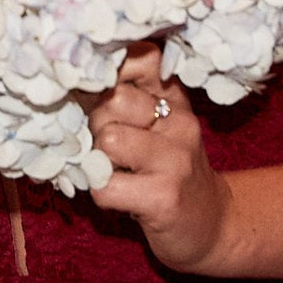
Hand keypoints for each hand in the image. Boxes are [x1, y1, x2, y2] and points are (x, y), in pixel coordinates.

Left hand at [87, 44, 234, 274]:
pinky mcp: (164, 197)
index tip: (97, 90)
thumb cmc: (167, 171)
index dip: (107, 69)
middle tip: (111, 149)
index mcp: (173, 98)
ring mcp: (175, 159)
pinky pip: (104, 185)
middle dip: (96, 124)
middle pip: (112, 99)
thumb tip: (70, 79)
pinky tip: (121, 196)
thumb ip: (123, 97)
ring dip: (98, 160)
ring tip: (117, 172)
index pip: (140, 56)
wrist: (211, 225)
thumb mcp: (156, 124)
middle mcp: (180, 122)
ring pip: (107, 140)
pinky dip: (101, 193)